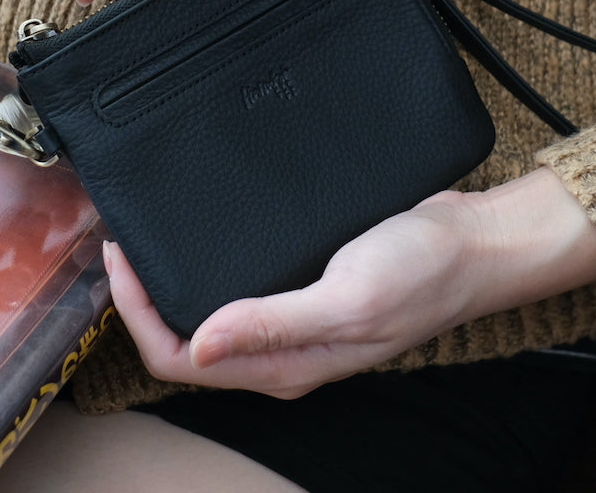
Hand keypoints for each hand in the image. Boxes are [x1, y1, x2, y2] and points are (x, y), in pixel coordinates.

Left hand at [106, 167, 595, 398]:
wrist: (474, 243)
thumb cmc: (422, 272)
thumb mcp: (346, 297)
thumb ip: (273, 324)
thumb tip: (196, 344)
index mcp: (285, 363)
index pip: (181, 357)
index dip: (138, 314)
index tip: (120, 259)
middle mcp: (283, 348)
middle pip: (188, 339)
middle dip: (143, 298)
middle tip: (120, 242)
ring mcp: (296, 316)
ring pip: (212, 311)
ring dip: (173, 282)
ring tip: (149, 235)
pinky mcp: (310, 283)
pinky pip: (244, 285)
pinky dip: (212, 264)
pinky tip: (206, 233)